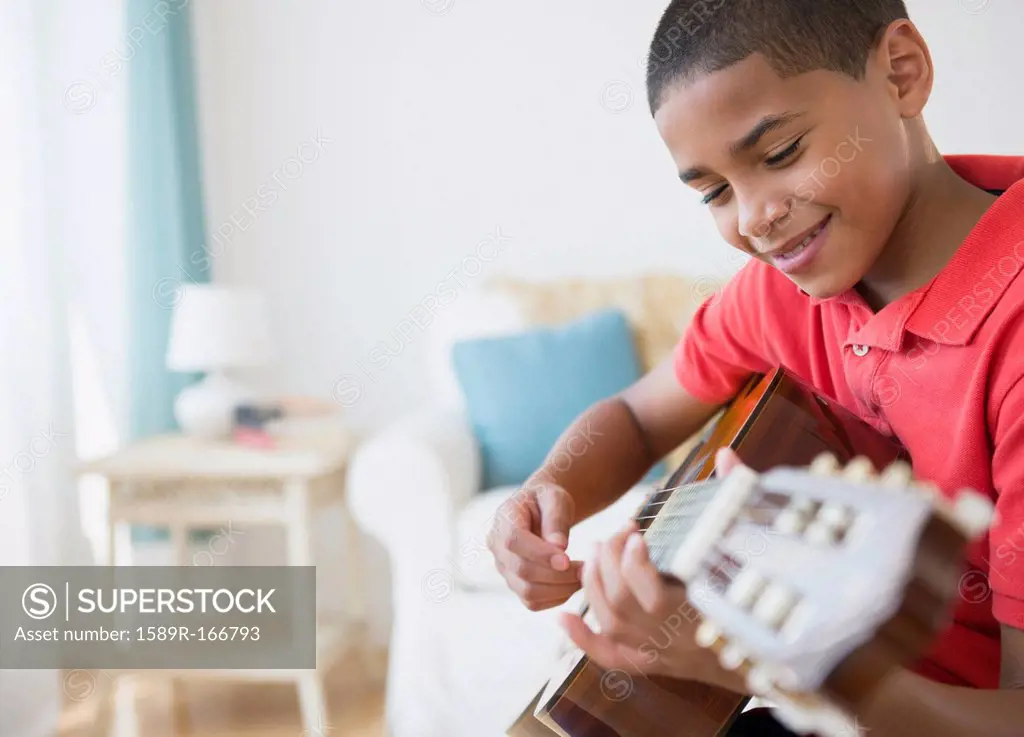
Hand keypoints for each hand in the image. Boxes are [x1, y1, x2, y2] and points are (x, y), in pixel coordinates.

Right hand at [487, 480, 582, 610]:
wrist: (540, 509)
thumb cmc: (547, 500)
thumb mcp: (555, 498)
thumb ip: (556, 518)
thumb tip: (559, 547)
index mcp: (504, 519)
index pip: (514, 540)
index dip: (540, 554)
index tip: (567, 559)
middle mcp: (497, 546)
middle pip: (522, 569)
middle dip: (558, 574)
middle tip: (586, 569)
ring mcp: (504, 569)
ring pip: (527, 591)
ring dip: (560, 589)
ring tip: (583, 576)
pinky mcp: (515, 585)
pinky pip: (533, 602)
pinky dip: (556, 598)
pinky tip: (572, 583)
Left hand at [558, 448, 749, 684]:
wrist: (767, 653)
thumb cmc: (759, 591)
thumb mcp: (751, 546)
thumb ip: (735, 498)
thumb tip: (725, 453)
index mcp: (699, 613)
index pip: (655, 595)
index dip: (637, 566)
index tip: (636, 534)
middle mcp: (674, 639)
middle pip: (624, 605)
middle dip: (611, 566)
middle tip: (613, 534)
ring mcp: (660, 654)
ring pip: (612, 625)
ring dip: (594, 587)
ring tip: (593, 553)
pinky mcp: (651, 665)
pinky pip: (611, 657)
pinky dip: (583, 639)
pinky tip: (563, 615)